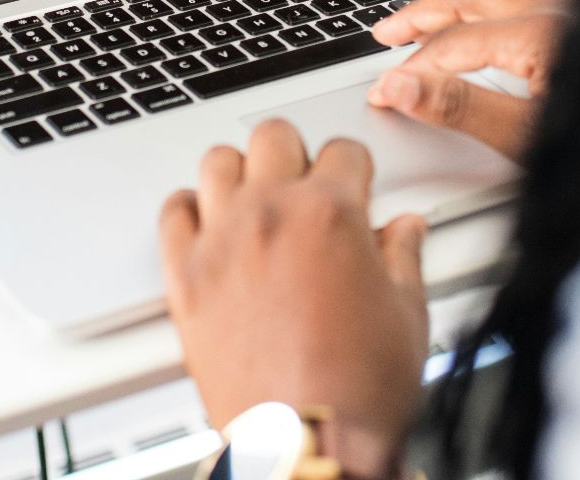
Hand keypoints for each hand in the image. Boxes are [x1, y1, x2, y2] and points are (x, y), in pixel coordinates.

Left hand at [160, 120, 428, 479]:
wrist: (306, 444)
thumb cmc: (357, 392)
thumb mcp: (407, 316)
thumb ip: (404, 258)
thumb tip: (406, 229)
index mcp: (332, 215)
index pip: (343, 150)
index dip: (354, 168)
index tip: (352, 184)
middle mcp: (271, 215)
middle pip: (273, 136)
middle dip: (295, 153)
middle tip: (304, 184)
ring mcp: (222, 242)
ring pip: (217, 161)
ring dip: (240, 173)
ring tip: (256, 197)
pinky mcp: (184, 277)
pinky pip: (172, 212)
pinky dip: (189, 211)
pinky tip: (209, 226)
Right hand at [367, 0, 569, 158]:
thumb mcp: (524, 135)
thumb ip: (458, 107)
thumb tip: (399, 86)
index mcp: (542, 33)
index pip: (454, 44)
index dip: (412, 69)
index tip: (383, 91)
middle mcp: (559, 13)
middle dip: (421, 16)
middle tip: (386, 33)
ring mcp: (575, 17)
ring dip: (452, 12)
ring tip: (420, 29)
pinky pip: (520, 9)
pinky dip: (483, 18)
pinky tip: (475, 36)